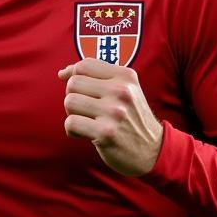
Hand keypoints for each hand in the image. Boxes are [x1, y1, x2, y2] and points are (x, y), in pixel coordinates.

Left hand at [58, 59, 163, 176]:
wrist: (153, 150)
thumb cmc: (131, 118)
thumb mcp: (125, 90)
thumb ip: (97, 77)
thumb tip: (63, 72)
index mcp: (125, 76)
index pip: (84, 65)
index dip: (72, 75)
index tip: (74, 88)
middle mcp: (121, 91)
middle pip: (73, 83)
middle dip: (73, 96)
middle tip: (86, 110)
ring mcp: (114, 112)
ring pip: (69, 102)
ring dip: (72, 114)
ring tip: (87, 121)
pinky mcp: (106, 133)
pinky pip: (71, 123)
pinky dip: (72, 130)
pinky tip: (85, 134)